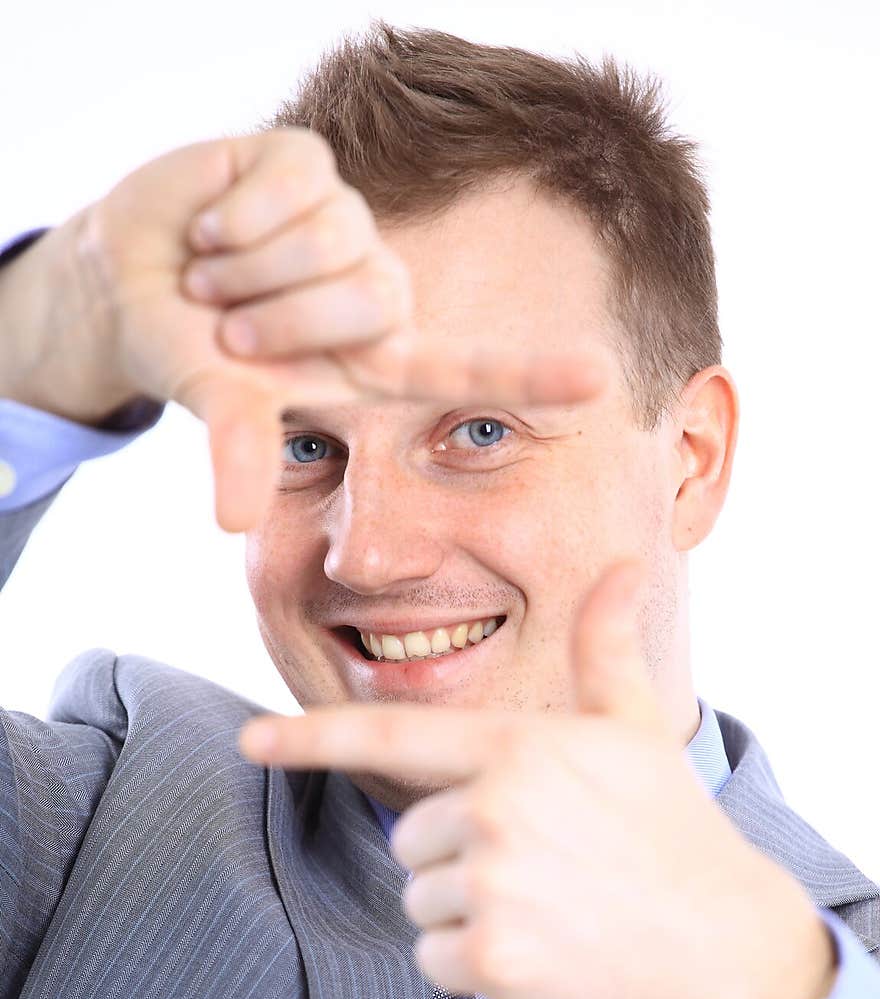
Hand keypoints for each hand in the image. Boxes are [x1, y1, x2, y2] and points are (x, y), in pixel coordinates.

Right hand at [1, 128, 598, 531]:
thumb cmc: (190, 354)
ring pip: (332, 236)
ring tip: (214, 277)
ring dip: (246, 268)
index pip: (465, 371)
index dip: (529, 376)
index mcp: (369, 361)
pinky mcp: (310, 164)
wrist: (131, 281)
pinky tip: (213, 226)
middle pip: (373, 294)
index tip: (600, 381)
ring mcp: (347, 225)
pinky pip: (291, 182)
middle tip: (228, 325)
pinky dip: (231, 215)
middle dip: (281, 318)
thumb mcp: (219, 402)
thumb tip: (233, 521)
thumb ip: (238, 449)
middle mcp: (372, 292)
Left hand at [238, 561, 831, 998]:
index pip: (390, 739)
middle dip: (456, 857)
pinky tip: (544, 955)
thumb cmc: (669, 826)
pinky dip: (477, 968)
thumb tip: (624, 567)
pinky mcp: (493, 959)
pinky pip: (434, 962)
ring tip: (549, 907)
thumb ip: (605, 646)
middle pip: (408, 840)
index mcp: (515, 748)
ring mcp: (491, 885)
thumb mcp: (635, 728)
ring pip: (420, 903)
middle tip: (543, 867)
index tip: (251, 740)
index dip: (311, 739)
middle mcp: (493, 808)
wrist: (722, 940)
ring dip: (468, 914)